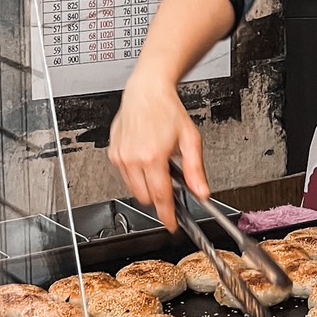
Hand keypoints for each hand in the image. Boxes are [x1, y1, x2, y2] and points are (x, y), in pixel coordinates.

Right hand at [108, 72, 208, 231]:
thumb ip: (196, 170)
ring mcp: (120, 157)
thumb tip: (202, 192)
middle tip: (171, 186)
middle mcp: (133, 159)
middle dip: (159, 199)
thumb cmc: (167, 110)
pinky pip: (125, 176)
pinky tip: (147, 160)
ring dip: (147, 187)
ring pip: (134, 189)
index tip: (172, 225)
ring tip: (160, 167)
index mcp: (153, 157)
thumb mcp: (190, 140)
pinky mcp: (113, 153)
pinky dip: (137, 176)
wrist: (146, 91)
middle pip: (146, 197)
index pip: (160, 197)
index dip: (167, 215)